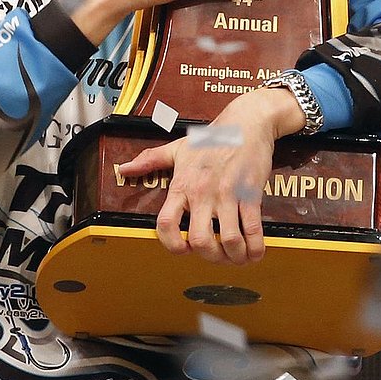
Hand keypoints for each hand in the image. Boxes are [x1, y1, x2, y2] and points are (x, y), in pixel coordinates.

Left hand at [117, 87, 305, 264]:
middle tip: (216, 255)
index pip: (166, 223)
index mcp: (182, 185)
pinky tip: (255, 250)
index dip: (171, 244)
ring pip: (229, 241)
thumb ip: (150, 160)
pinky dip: (255, 248)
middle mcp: (202, 192)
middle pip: (200, 240)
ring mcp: (227, 195)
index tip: (183, 249)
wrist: (245, 123)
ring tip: (238, 255)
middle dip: (209, 256)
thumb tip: (124, 169)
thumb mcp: (177, 147)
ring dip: (234, 256)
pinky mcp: (250, 194)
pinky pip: (253, 230)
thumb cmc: (212, 137)